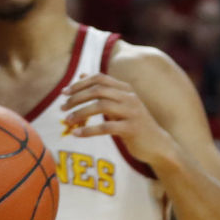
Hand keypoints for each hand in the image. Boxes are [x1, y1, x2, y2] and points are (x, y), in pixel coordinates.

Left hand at [62, 73, 176, 168]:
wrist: (158, 144)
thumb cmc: (134, 124)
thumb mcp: (119, 105)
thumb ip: (102, 91)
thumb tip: (81, 75)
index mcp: (125, 89)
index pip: (100, 78)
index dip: (80, 83)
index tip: (63, 92)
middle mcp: (129, 97)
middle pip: (99, 90)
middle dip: (77, 97)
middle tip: (62, 107)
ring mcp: (132, 112)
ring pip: (102, 105)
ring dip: (81, 112)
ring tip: (67, 121)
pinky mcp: (132, 128)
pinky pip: (107, 127)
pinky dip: (89, 130)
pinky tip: (77, 134)